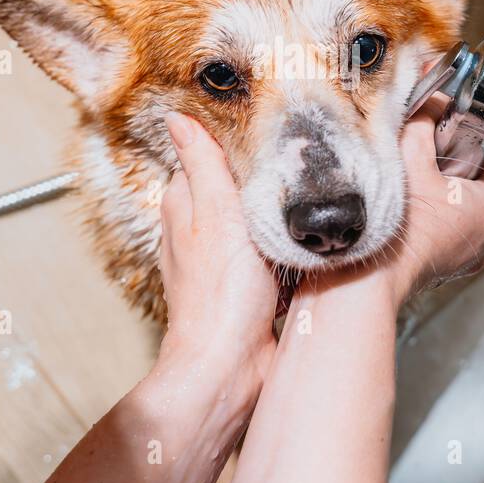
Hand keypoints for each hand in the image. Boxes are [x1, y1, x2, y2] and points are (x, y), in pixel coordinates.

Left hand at [157, 112, 278, 382]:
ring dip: (276, 213)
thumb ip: (203, 164)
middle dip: (261, 176)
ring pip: (254, 218)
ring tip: (306, 196)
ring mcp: (222, 259)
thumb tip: (178, 118)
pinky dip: (284, 244)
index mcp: (183, 205)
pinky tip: (304, 240)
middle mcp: (198, 230)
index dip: (235, 140)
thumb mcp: (217, 213)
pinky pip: (269, 251)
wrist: (232, 365)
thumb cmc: (221, 294)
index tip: (266, 127)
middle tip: (296, 161)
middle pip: (234, 185)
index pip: (207, 155)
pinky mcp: (247, 285)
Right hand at [377, 103, 483, 307]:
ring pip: (459, 208)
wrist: (366, 280)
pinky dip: (428, 216)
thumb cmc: (398, 229)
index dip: (482, 135)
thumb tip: (431, 93)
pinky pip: (441, 231)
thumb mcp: (413, 156)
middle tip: (432, 146)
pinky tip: (404, 204)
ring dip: (440, 190)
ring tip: (413, 175)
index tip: (465, 122)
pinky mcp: (438, 268)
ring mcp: (462, 257)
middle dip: (456, 162)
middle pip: (480, 183)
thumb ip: (426, 119)